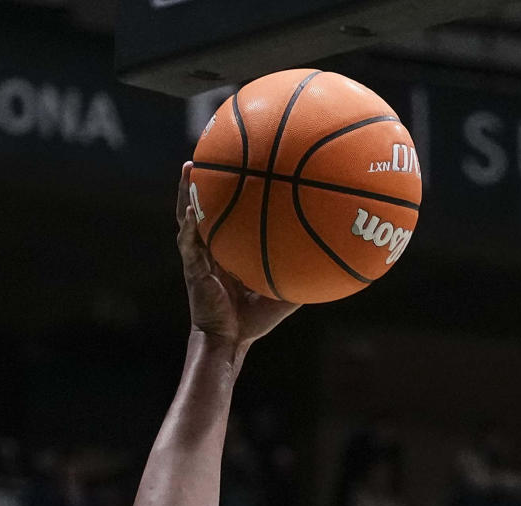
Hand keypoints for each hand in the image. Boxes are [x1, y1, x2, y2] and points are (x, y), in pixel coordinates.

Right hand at [175, 163, 297, 349]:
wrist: (229, 340)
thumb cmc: (253, 319)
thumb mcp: (284, 293)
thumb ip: (303, 276)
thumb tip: (332, 265)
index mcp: (228, 249)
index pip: (228, 213)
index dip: (230, 191)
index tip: (240, 164)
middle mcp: (211, 248)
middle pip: (206, 205)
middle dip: (206, 179)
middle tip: (212, 152)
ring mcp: (198, 256)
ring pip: (189, 216)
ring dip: (187, 191)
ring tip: (190, 167)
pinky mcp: (192, 268)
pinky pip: (188, 242)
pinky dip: (189, 226)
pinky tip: (190, 210)